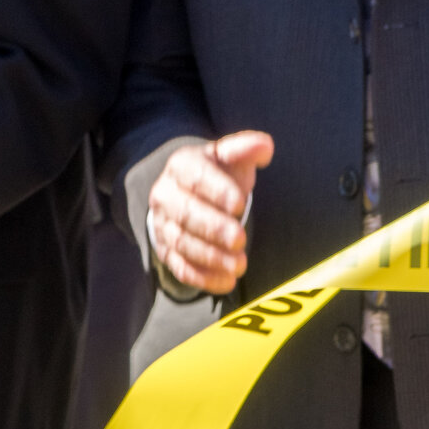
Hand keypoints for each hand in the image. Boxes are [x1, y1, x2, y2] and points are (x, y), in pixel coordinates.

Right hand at [147, 132, 273, 293]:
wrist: (186, 194)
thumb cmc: (216, 174)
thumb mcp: (228, 157)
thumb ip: (245, 149)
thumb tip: (265, 147)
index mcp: (181, 166)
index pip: (195, 177)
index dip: (217, 191)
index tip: (239, 204)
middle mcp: (165, 195)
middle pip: (186, 214)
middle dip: (214, 229)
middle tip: (240, 239)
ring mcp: (163, 225)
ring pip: (182, 243)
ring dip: (211, 256)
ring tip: (239, 264)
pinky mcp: (166, 251)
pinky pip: (180, 267)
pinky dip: (202, 278)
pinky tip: (226, 282)